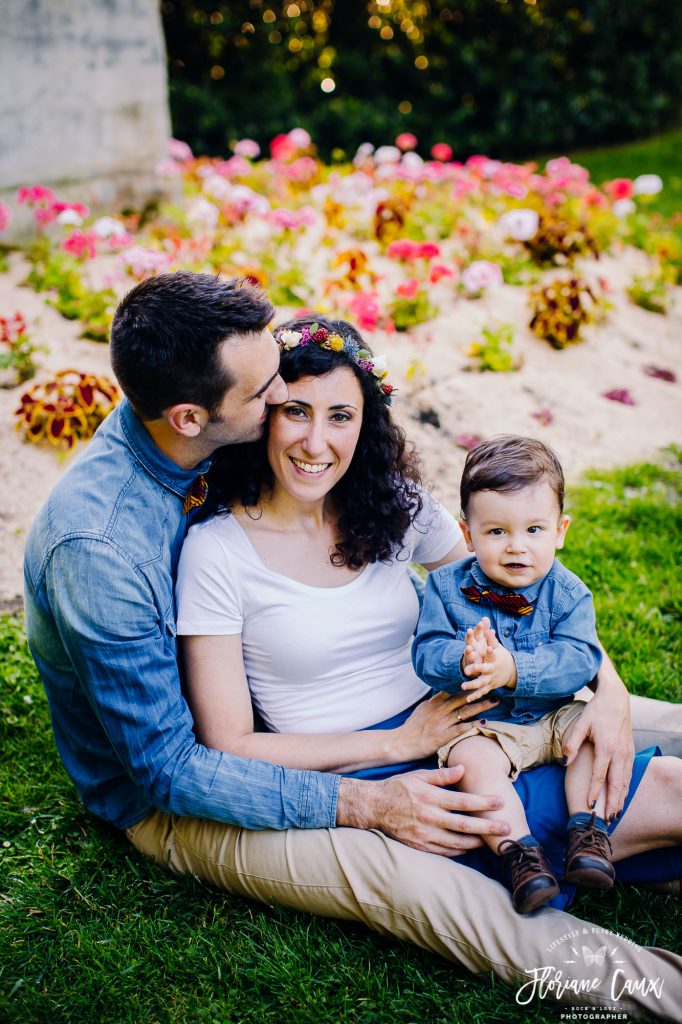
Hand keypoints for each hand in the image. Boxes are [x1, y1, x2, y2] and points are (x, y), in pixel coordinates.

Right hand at [337, 767, 509, 856]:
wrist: (374, 807)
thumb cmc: (399, 788)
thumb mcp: (419, 775)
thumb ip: (442, 775)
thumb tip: (463, 769)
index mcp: (430, 797)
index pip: (463, 802)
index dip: (483, 802)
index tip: (500, 802)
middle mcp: (429, 817)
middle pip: (464, 825)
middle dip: (488, 827)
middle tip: (507, 828)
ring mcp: (424, 834)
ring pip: (456, 843)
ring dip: (477, 842)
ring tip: (492, 841)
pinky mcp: (419, 846)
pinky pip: (444, 852)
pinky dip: (459, 851)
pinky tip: (469, 847)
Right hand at [396, 690, 498, 759]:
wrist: (403, 742)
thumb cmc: (413, 726)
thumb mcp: (422, 708)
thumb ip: (434, 700)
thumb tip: (444, 693)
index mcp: (435, 702)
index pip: (453, 688)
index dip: (467, 681)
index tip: (479, 675)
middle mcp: (440, 710)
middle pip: (463, 697)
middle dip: (479, 691)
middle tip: (492, 685)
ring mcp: (442, 722)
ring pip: (465, 711)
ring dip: (481, 706)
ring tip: (494, 701)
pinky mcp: (443, 736)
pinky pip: (461, 729)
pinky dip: (473, 725)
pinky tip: (484, 722)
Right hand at [461, 617, 490, 673]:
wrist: (478, 663)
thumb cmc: (481, 648)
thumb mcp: (484, 639)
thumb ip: (485, 629)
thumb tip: (485, 617)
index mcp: (477, 640)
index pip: (477, 632)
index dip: (479, 628)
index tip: (482, 622)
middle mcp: (472, 647)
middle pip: (470, 640)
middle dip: (469, 636)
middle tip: (470, 630)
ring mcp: (471, 656)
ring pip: (468, 653)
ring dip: (468, 651)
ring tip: (469, 648)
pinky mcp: (471, 666)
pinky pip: (470, 667)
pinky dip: (469, 668)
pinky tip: (468, 669)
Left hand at [461, 628, 516, 701]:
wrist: (511, 671)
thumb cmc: (501, 657)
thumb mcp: (498, 648)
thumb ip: (491, 638)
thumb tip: (487, 624)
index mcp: (494, 659)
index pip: (492, 653)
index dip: (490, 650)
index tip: (487, 648)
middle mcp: (492, 669)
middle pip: (485, 669)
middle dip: (478, 668)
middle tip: (471, 668)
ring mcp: (491, 679)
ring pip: (481, 683)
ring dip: (472, 685)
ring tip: (463, 686)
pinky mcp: (490, 686)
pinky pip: (482, 692)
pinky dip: (475, 696)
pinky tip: (467, 700)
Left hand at [562, 676, 633, 819]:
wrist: (616, 698)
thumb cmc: (596, 711)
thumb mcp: (581, 723)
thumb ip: (572, 743)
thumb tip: (564, 762)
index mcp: (606, 747)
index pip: (599, 775)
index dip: (594, 791)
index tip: (589, 805)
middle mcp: (619, 752)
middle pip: (616, 783)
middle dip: (612, 802)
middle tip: (607, 819)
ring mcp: (627, 752)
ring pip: (625, 781)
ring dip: (621, 798)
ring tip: (615, 813)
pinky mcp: (631, 750)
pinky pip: (629, 773)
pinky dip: (626, 787)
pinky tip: (622, 796)